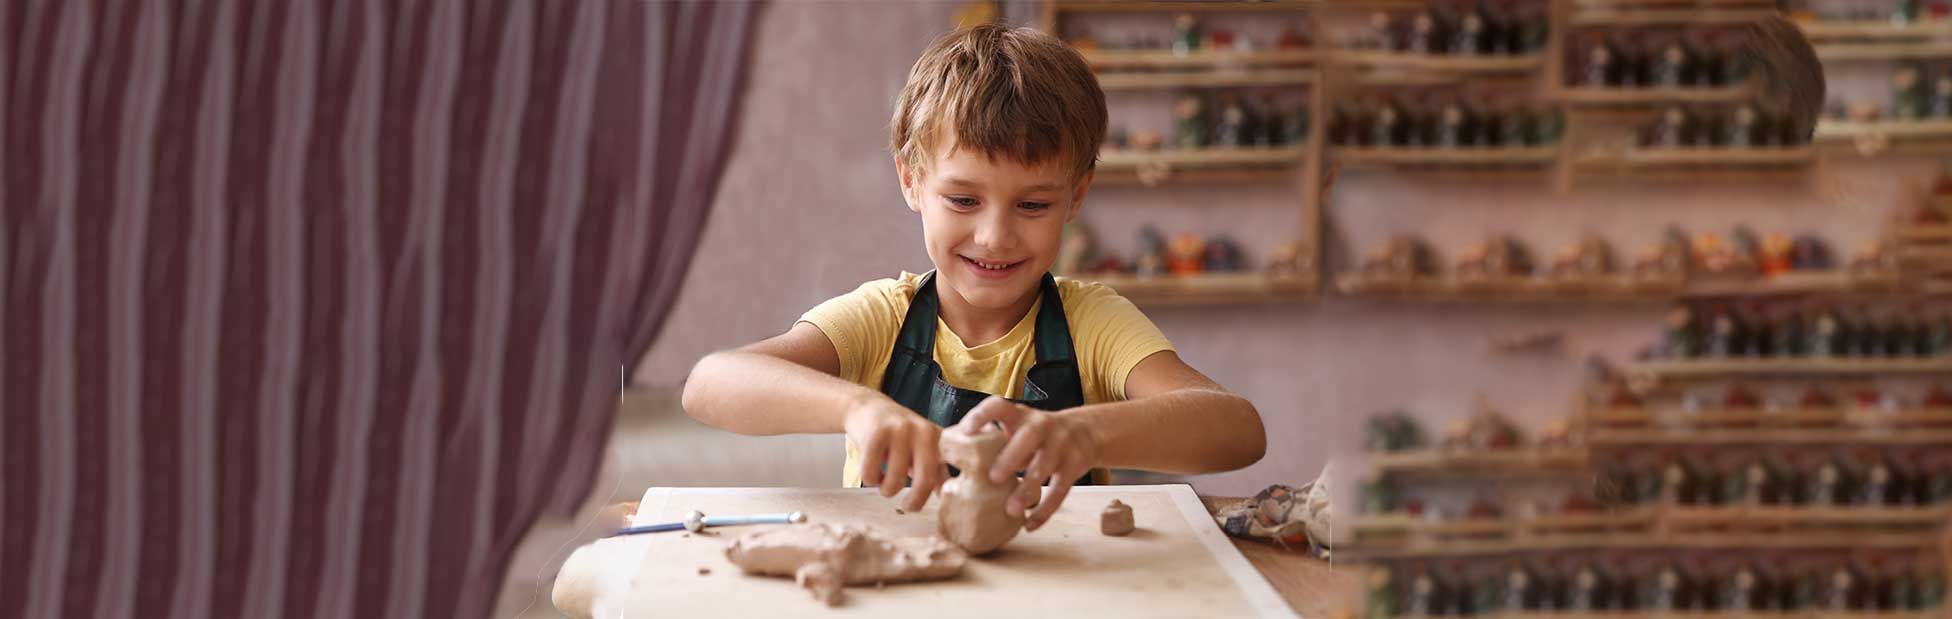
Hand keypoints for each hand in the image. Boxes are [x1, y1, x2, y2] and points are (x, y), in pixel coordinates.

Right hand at [842, 392, 946, 512]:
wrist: (867, 407)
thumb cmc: (898, 434)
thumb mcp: (922, 447)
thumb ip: (936, 469)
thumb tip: (947, 496)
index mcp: (938, 438)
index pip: (947, 471)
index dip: (945, 493)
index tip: (938, 501)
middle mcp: (923, 431)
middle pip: (924, 481)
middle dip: (915, 502)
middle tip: (908, 506)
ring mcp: (899, 430)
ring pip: (894, 481)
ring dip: (887, 490)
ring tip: (884, 482)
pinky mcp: (876, 433)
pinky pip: (871, 473)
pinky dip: (870, 479)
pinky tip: (873, 471)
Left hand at [956, 396, 1099, 531]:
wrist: (1086, 432)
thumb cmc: (1036, 436)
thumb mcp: (1018, 428)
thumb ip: (993, 443)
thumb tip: (949, 476)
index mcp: (1021, 415)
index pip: (999, 406)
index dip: (982, 415)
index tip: (966, 430)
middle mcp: (1042, 425)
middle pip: (1028, 437)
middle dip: (1011, 457)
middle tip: (993, 478)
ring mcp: (1061, 445)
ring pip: (1046, 467)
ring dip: (1028, 489)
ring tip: (1011, 510)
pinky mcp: (1074, 466)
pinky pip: (1061, 491)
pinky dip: (1045, 510)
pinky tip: (1029, 525)